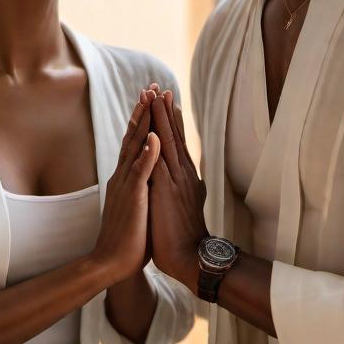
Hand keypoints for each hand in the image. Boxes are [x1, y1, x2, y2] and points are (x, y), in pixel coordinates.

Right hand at [90, 92, 160, 286]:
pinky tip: (154, 137)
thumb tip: (145, 177)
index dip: (143, 120)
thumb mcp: (136, 205)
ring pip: (134, 147)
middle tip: (150, 87)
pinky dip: (147, 153)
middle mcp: (123, 176)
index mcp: (126, 178)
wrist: (111, 263)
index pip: (135, 142)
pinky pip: (140, 171)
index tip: (151, 98)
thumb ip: (139, 188)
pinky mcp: (132, 197)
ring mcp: (126, 185)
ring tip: (150, 99)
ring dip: (143, 122)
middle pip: (133, 136)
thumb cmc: (128, 239)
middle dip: (142, 111)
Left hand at [148, 89, 207, 290]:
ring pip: (168, 142)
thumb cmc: (182, 236)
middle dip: (166, 111)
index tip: (166, 101)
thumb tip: (182, 179)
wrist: (188, 255)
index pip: (175, 142)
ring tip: (158, 96)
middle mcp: (181, 173)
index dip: (170, 121)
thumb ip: (180, 187)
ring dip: (162, 118)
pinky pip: (161, 161)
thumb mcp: (182, 205)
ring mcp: (175, 180)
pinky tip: (155, 128)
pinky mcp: (167, 190)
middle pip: (173, 135)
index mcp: (182, 176)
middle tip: (161, 88)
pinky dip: (159, 144)